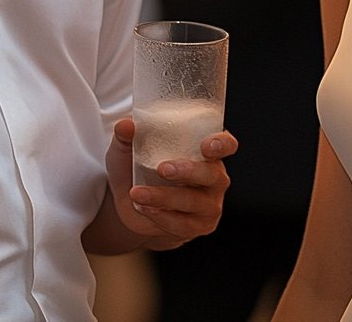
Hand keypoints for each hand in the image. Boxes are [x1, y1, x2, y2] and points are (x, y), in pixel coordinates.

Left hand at [105, 117, 237, 249]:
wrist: (134, 206)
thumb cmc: (138, 168)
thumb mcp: (128, 149)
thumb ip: (127, 135)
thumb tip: (125, 125)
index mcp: (206, 149)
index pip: (226, 144)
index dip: (221, 144)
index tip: (206, 146)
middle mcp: (215, 175)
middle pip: (212, 174)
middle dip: (188, 171)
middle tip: (162, 169)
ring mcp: (209, 203)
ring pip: (194, 201)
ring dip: (165, 197)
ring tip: (138, 193)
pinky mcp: (199, 225)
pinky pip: (184, 224)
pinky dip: (162, 216)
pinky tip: (145, 208)